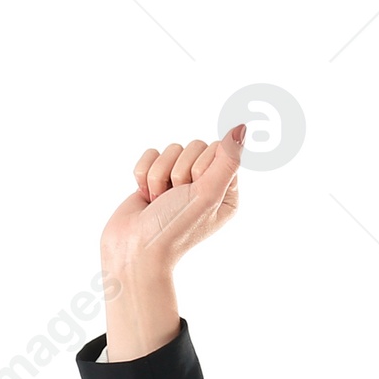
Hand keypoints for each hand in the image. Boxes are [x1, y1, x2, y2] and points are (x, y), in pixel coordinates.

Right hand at [100, 126, 246, 280]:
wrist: (136, 249)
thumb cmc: (175, 228)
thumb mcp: (208, 194)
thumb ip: (227, 160)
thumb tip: (242, 129)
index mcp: (226, 192)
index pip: (218, 149)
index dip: (201, 166)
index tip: (195, 192)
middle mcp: (205, 186)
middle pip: (194, 146)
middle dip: (179, 172)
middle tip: (175, 200)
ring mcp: (179, 183)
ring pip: (170, 150)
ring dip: (160, 176)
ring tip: (160, 202)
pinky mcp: (156, 180)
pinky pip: (150, 154)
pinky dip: (144, 175)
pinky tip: (147, 197)